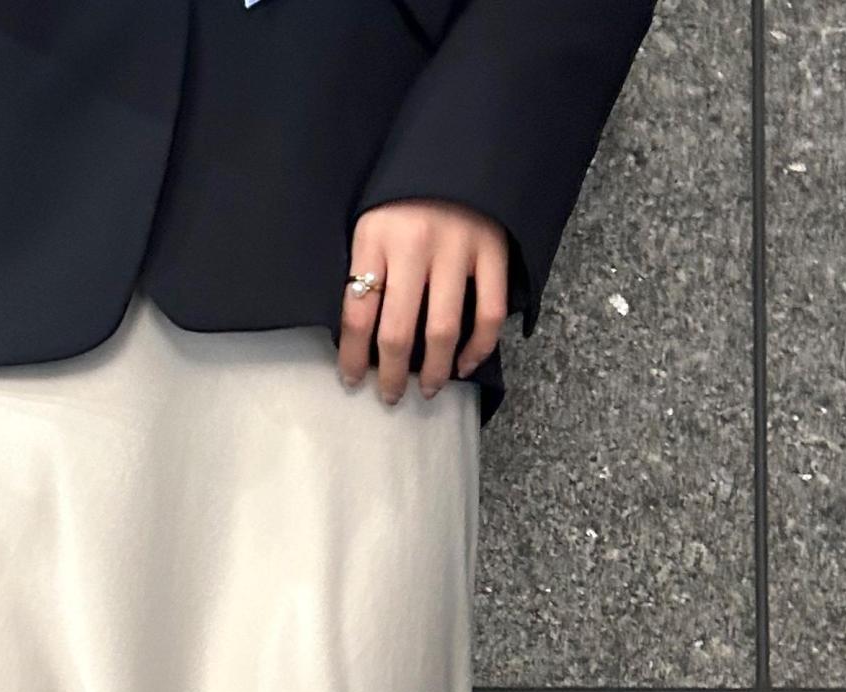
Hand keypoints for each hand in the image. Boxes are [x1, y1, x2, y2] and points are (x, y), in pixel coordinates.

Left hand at [339, 199, 508, 403]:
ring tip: (426, 389)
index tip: (352, 380)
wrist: (461, 142)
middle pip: (397, 332)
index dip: (353, 356)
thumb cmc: (407, 193)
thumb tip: (358, 334)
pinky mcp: (493, 251)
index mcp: (375, 238)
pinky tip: (466, 365)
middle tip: (390, 396)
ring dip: (434, 371)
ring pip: (442, 330)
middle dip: (391, 375)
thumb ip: (366, 267)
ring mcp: (457, 249)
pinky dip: (479, 348)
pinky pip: (488, 313)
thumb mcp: (372, 221)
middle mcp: (414, 246)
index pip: (357, 313)